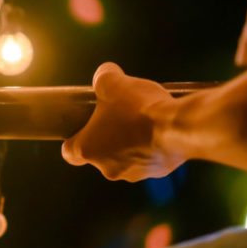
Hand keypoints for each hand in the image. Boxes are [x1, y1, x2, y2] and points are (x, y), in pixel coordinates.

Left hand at [61, 62, 184, 180]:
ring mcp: (134, 173)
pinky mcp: (157, 172)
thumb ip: (102, 77)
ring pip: (125, 157)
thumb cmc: (138, 108)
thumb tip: (104, 74)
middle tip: (117, 115)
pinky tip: (158, 127)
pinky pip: (148, 158)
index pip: (69, 152)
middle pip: (100, 153)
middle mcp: (108, 168)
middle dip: (106, 135)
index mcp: (88, 150)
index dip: (73, 139)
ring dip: (129, 141)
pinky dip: (150, 145)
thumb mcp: (112, 82)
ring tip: (140, 119)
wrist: (177, 126)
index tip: (81, 128)